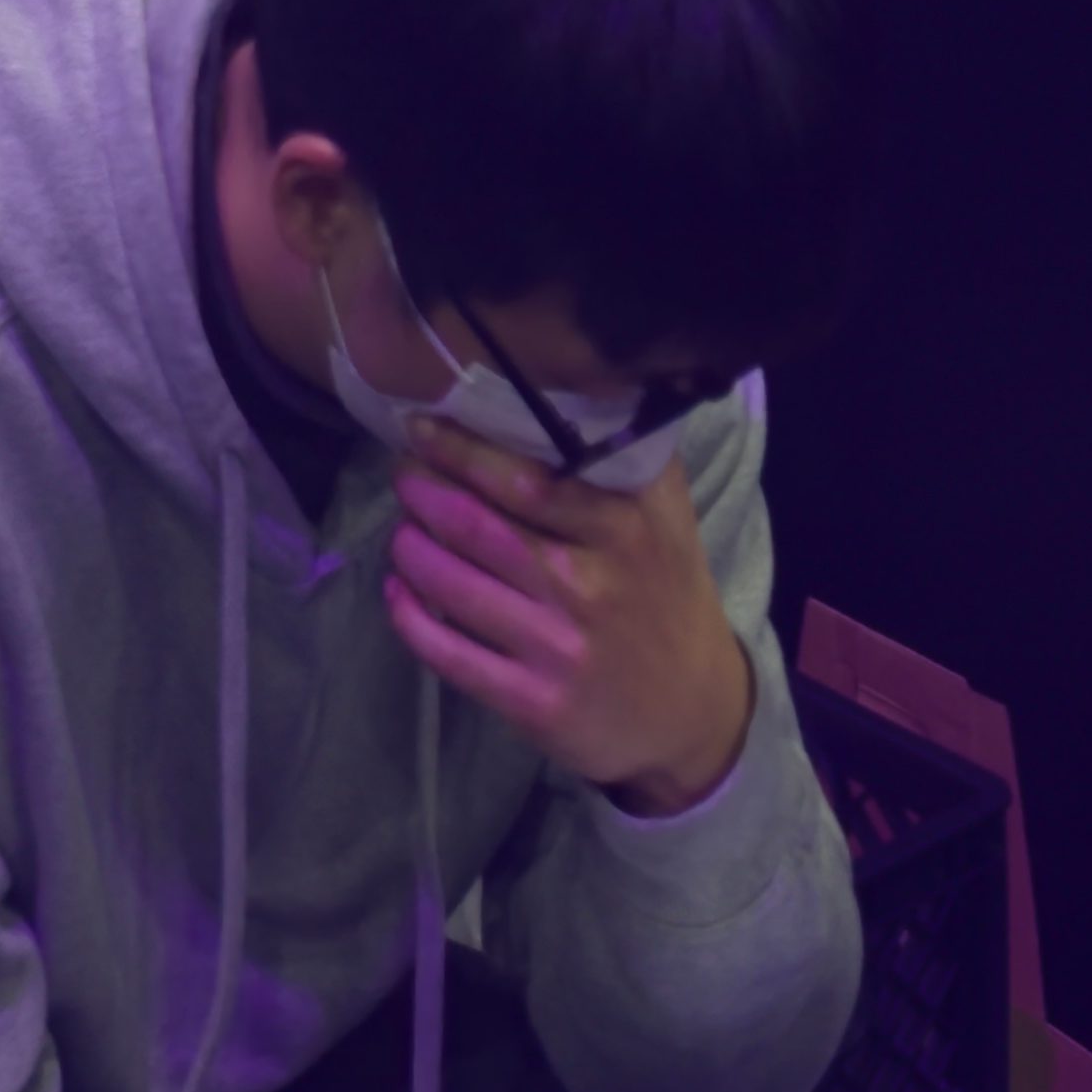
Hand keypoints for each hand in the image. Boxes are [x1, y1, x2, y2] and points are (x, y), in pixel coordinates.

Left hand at [385, 419, 752, 812]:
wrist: (694, 711)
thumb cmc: (667, 594)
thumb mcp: (669, 518)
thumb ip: (629, 454)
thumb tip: (582, 380)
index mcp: (621, 529)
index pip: (525, 479)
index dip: (460, 450)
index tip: (421, 428)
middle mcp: (588, 586)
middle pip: (478, 528)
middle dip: (424, 493)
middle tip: (403, 474)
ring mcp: (558, 648)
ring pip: (456, 588)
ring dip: (411, 550)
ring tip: (401, 529)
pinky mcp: (534, 703)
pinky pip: (453, 657)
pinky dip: (411, 620)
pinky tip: (397, 592)